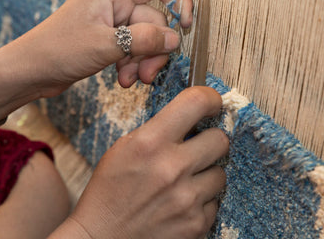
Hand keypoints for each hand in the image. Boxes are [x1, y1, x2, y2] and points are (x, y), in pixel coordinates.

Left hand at [11, 0, 192, 96]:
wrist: (30, 71)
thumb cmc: (57, 50)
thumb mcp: (106, 45)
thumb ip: (144, 39)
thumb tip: (175, 38)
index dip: (178, 2)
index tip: (187, 26)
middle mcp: (114, 3)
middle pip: (154, 20)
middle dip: (154, 49)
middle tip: (149, 73)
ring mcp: (111, 22)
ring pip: (145, 39)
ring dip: (143, 61)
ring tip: (132, 80)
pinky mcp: (108, 39)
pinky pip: (133, 49)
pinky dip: (132, 65)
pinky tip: (123, 80)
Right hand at [53, 87, 228, 238]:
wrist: (102, 238)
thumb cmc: (109, 192)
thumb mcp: (124, 148)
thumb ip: (158, 130)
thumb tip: (192, 117)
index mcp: (150, 143)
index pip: (196, 103)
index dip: (210, 99)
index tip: (212, 103)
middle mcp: (172, 168)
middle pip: (220, 139)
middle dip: (211, 141)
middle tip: (198, 147)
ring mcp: (186, 199)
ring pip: (221, 173)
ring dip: (206, 175)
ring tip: (184, 182)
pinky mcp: (196, 224)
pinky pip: (214, 202)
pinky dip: (201, 202)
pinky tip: (180, 204)